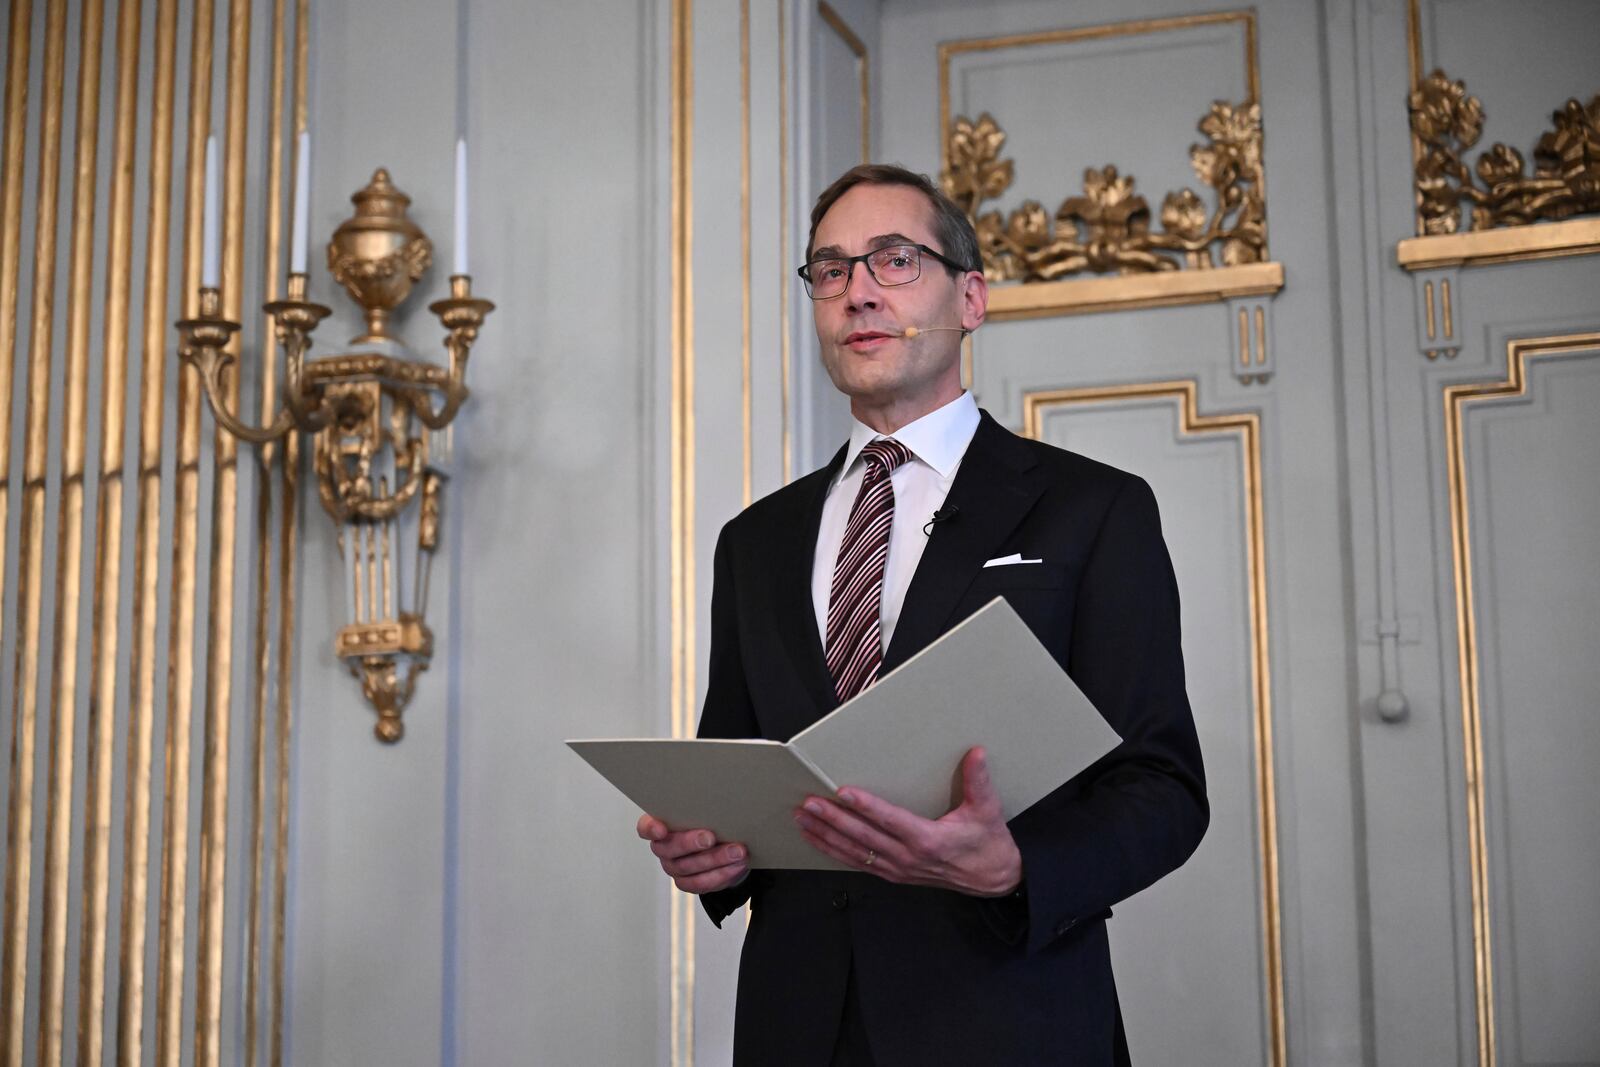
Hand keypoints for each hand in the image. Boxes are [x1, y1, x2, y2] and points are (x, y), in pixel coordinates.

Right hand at [637, 814, 749, 894]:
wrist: (726, 846)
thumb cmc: (712, 823)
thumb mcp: (707, 812)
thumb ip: (704, 810)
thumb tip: (718, 805)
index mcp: (661, 826)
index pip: (646, 827)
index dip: (650, 829)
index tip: (661, 828)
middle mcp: (663, 848)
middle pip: (669, 848)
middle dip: (691, 843)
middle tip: (711, 837)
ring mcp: (674, 867)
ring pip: (689, 867)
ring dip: (716, 859)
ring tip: (736, 851)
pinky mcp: (687, 883)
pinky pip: (701, 883)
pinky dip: (721, 874)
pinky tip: (736, 865)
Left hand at [793, 747, 1022, 896]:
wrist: (993, 880)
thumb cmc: (988, 844)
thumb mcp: (988, 810)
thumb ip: (979, 781)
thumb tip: (976, 752)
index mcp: (928, 840)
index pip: (890, 820)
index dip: (866, 806)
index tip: (844, 793)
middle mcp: (908, 857)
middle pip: (863, 837)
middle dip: (833, 820)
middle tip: (809, 804)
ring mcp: (898, 869)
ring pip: (855, 852)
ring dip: (826, 836)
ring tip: (803, 819)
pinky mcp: (894, 874)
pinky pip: (859, 863)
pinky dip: (835, 852)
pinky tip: (818, 840)